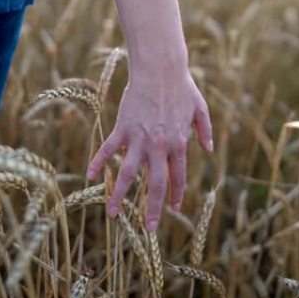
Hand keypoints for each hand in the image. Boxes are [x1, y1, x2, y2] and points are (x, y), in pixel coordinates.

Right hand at [86, 64, 212, 231]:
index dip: (175, 195)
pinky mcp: (123, 128)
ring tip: (113, 214)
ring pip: (129, 174)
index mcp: (178, 144)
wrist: (160, 68)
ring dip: (120, 196)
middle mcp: (159, 146)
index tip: (173, 210)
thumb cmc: (181, 86)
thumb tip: (207, 149)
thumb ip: (204, 131)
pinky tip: (91, 177)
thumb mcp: (200, 109)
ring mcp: (139, 138)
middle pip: (155, 185)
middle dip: (153, 209)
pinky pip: (108, 149)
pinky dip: (99, 162)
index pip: (177, 177)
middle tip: (150, 229)